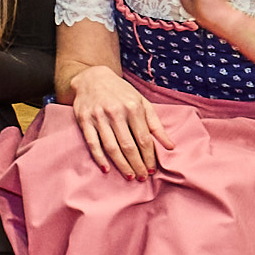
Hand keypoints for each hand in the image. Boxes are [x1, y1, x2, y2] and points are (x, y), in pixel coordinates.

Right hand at [63, 64, 162, 178]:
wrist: (92, 77)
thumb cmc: (120, 92)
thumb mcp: (142, 102)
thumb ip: (156, 125)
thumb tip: (170, 146)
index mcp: (133, 107)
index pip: (144, 139)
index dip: (149, 157)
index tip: (153, 170)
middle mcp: (115, 112)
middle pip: (128, 146)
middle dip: (137, 164)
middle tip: (142, 177)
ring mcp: (98, 116)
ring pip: (111, 147)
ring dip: (122, 165)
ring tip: (130, 176)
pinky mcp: (84, 119)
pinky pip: (92, 143)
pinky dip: (99, 157)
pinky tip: (106, 169)